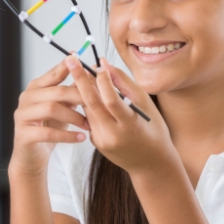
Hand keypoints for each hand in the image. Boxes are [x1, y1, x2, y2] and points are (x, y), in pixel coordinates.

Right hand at [10, 59, 88, 175]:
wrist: (31, 156)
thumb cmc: (48, 128)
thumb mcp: (61, 107)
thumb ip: (71, 93)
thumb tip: (90, 76)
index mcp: (35, 88)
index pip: (54, 74)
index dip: (68, 67)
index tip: (83, 61)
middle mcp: (26, 98)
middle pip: (56, 91)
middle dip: (79, 97)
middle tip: (98, 103)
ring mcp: (22, 115)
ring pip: (51, 109)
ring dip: (74, 117)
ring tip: (89, 125)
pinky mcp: (23, 134)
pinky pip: (48, 133)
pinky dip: (67, 135)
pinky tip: (81, 137)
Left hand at [65, 56, 173, 173]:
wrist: (150, 163)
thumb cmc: (153, 129)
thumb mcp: (145, 104)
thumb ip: (124, 83)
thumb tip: (104, 65)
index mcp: (129, 125)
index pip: (111, 100)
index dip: (103, 81)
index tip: (97, 64)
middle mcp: (113, 135)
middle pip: (91, 103)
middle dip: (79, 80)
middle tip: (71, 60)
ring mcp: (102, 141)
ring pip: (87, 109)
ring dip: (84, 90)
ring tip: (83, 73)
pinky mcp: (96, 143)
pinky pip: (89, 118)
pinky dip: (90, 104)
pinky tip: (92, 95)